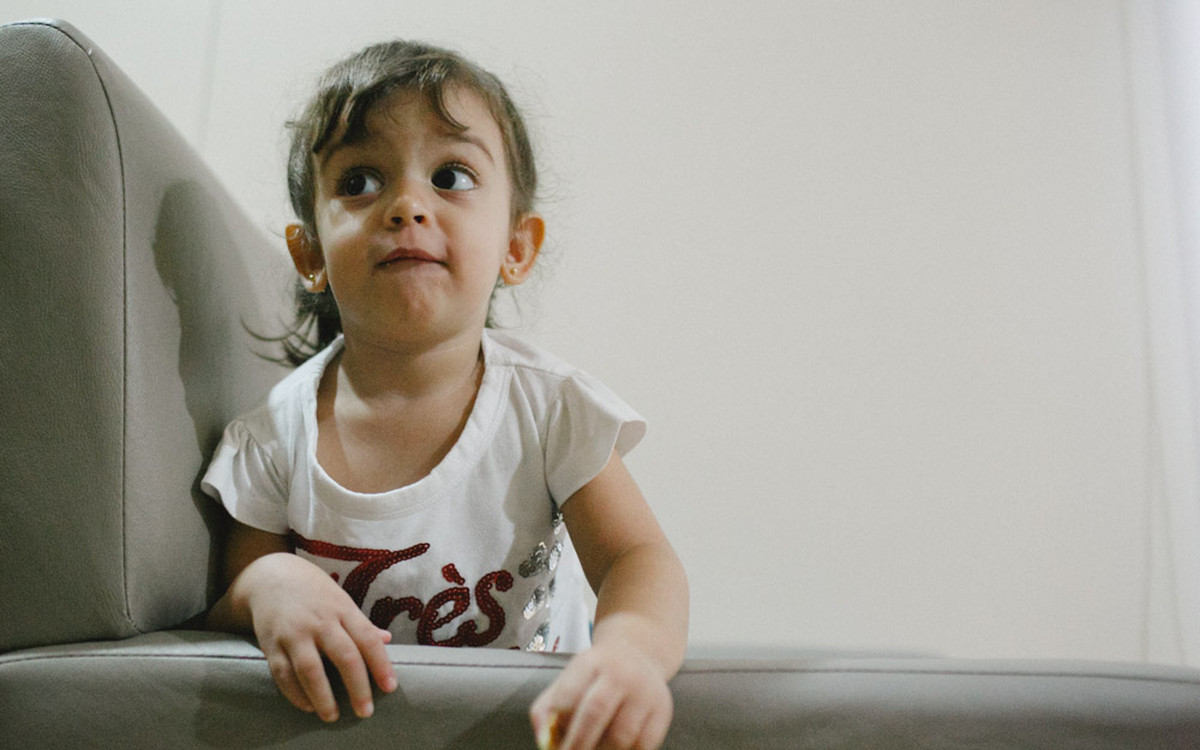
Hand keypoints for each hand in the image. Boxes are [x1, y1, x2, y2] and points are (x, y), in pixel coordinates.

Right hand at [232, 552, 397, 720]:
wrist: (270, 576)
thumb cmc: (314, 592)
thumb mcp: (341, 600)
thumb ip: (362, 624)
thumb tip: (387, 640)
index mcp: (343, 609)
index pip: (367, 638)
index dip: (381, 664)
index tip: (390, 687)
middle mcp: (320, 621)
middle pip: (344, 656)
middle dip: (357, 687)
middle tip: (366, 711)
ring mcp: (295, 632)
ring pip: (311, 669)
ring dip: (323, 696)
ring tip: (333, 716)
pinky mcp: (272, 643)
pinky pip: (283, 673)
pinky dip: (295, 693)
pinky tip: (308, 706)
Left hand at [530, 641, 672, 749]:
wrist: (638, 655)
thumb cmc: (594, 678)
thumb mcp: (568, 680)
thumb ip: (546, 710)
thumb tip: (545, 743)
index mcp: (590, 662)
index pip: (568, 695)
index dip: (558, 724)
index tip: (555, 744)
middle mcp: (620, 672)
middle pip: (596, 712)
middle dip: (578, 744)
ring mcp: (645, 691)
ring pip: (622, 735)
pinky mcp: (662, 710)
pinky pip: (643, 745)